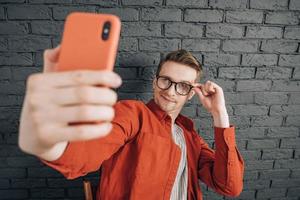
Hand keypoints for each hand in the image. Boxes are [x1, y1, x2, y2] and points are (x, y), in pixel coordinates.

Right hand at [18, 45, 121, 159]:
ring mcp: (41, 118)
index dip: (102, 76)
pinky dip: (99, 130)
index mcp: (39, 81)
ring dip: (105, 112)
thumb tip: (61, 47)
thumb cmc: (46, 106)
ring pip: (85, 112)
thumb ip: (54, 65)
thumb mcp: (45, 85)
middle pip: (84, 93)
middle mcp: (38, 98)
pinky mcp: (47, 136)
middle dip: (106, 96)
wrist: (31, 137)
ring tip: (110, 112)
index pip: (78, 75)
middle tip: (113, 98)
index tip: (116, 80)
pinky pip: (81, 132)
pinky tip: (106, 126)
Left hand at [192, 80, 226, 115]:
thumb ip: (198, 92)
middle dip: (203, 89)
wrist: (216, 110)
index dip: (197, 85)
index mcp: (208, 92)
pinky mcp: (219, 88)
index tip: (193, 85)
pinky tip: (212, 92)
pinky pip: (211, 84)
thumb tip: (194, 87)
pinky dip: (209, 88)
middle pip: (204, 84)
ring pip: (208, 82)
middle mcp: (212, 89)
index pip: (202, 86)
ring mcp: (215, 88)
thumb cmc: (210, 105)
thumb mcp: (202, 98)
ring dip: (206, 89)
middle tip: (205, 95)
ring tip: (208, 94)